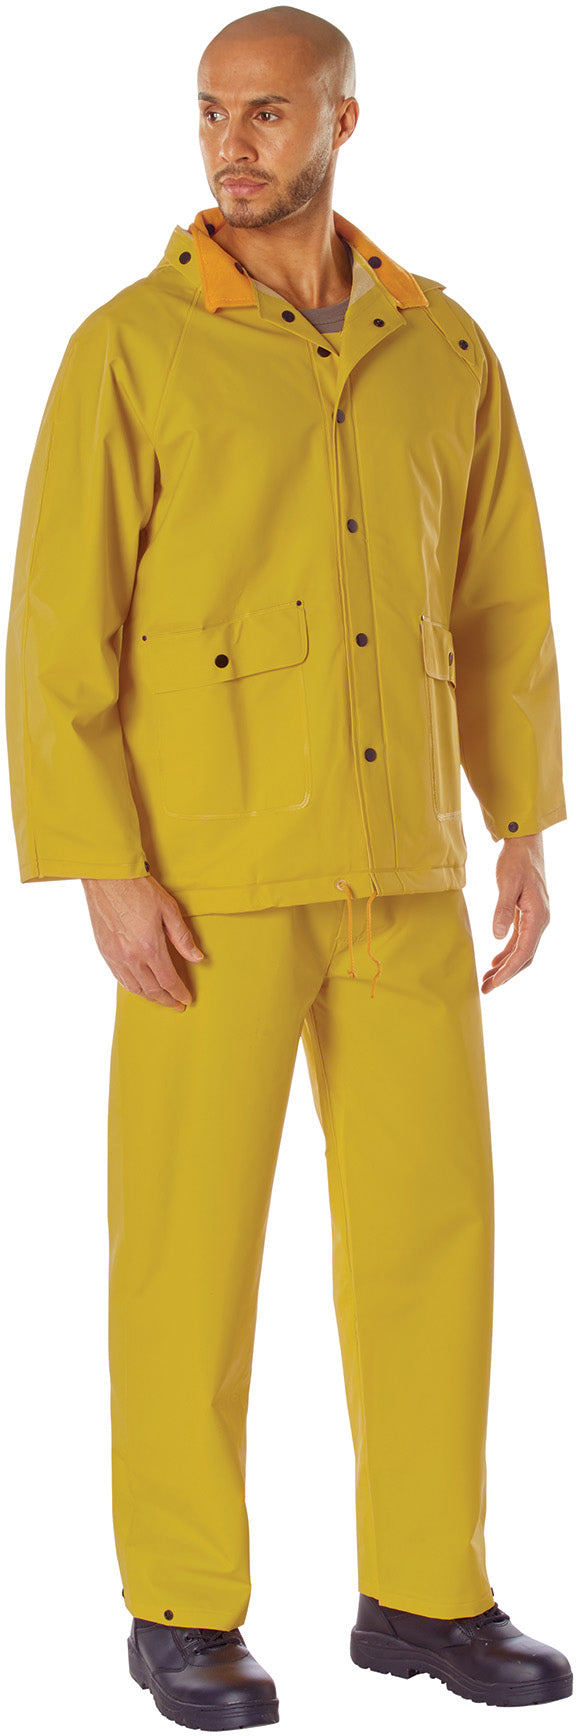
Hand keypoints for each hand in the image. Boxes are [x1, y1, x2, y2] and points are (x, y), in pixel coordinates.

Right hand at [81, 873, 203, 1007]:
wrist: (107, 878)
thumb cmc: (138, 889)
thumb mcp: (169, 909)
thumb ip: (182, 937)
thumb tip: (197, 957)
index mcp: (150, 947)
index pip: (168, 980)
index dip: (179, 993)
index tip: (187, 999)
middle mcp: (131, 957)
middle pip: (152, 989)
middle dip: (166, 1000)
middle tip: (177, 1004)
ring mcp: (115, 956)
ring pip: (134, 988)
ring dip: (149, 997)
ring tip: (161, 999)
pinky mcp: (104, 951)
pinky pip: (119, 978)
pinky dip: (133, 987)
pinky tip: (140, 987)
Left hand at [481, 832, 549, 993]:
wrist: (525, 842)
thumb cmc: (516, 860)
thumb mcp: (507, 883)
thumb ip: (502, 910)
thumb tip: (497, 937)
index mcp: (538, 915)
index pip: (524, 952)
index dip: (509, 970)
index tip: (495, 983)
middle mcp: (540, 920)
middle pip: (525, 956)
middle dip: (506, 975)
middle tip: (486, 988)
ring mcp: (536, 918)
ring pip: (522, 950)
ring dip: (505, 966)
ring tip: (487, 980)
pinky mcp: (528, 914)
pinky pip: (520, 940)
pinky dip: (507, 953)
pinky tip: (495, 962)